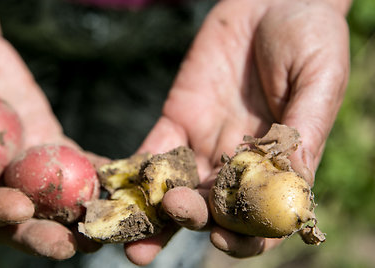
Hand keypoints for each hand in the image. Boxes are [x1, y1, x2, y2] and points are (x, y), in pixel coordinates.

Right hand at [0, 2, 100, 258]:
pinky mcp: (46, 145)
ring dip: (75, 215)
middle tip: (69, 246)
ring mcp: (17, 165)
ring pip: (47, 198)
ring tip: (105, 227)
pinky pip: (72, 162)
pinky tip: (118, 182)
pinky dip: (95, 173)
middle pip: (10, 217)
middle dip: (40, 233)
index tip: (18, 209)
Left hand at [125, 0, 349, 263]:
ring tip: (128, 237)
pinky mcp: (176, 121)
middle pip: (211, 209)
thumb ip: (303, 133)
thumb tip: (293, 188)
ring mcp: (203, 145)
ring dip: (152, 216)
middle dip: (189, 220)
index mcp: (278, 164)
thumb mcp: (317, 81)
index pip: (261, 216)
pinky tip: (118, 188)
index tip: (222, 237)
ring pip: (176, 190)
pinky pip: (152, 154)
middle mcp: (237, 164)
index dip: (243, 235)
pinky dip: (135, 174)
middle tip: (172, 213)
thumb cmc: (309, 36)